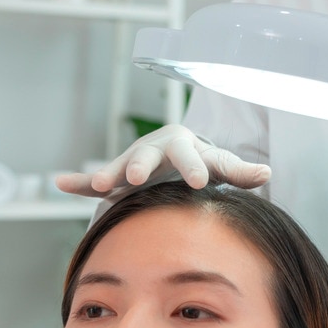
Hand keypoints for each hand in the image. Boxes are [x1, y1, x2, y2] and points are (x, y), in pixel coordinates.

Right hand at [55, 124, 270, 196]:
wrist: (179, 157)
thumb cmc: (204, 161)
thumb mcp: (223, 164)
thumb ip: (242, 171)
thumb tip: (267, 173)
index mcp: (183, 143)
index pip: (189, 153)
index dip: (193, 166)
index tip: (198, 183)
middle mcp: (154, 149)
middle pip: (146, 154)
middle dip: (140, 165)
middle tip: (135, 178)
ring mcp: (132, 163)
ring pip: (118, 167)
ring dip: (106, 174)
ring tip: (96, 184)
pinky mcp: (116, 178)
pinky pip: (94, 182)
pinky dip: (78, 182)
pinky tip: (60, 182)